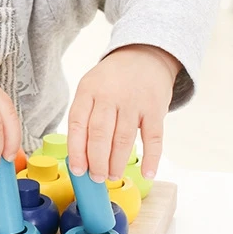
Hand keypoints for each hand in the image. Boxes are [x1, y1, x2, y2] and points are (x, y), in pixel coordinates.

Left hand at [66, 45, 178, 182]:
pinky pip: (153, 138)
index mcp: (88, 90)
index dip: (76, 150)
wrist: (144, 56)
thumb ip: (84, 115)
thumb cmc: (112, 79)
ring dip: (117, 162)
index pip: (77, 123)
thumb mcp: (91, 87)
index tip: (77, 170)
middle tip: (97, 178)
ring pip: (123, 139)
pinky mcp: (155, 108)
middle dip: (96, 161)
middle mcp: (110, 95)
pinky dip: (151, 158)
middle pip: (100, 134)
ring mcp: (134, 101)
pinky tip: (148, 173)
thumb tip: (79, 155)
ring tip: (112, 176)